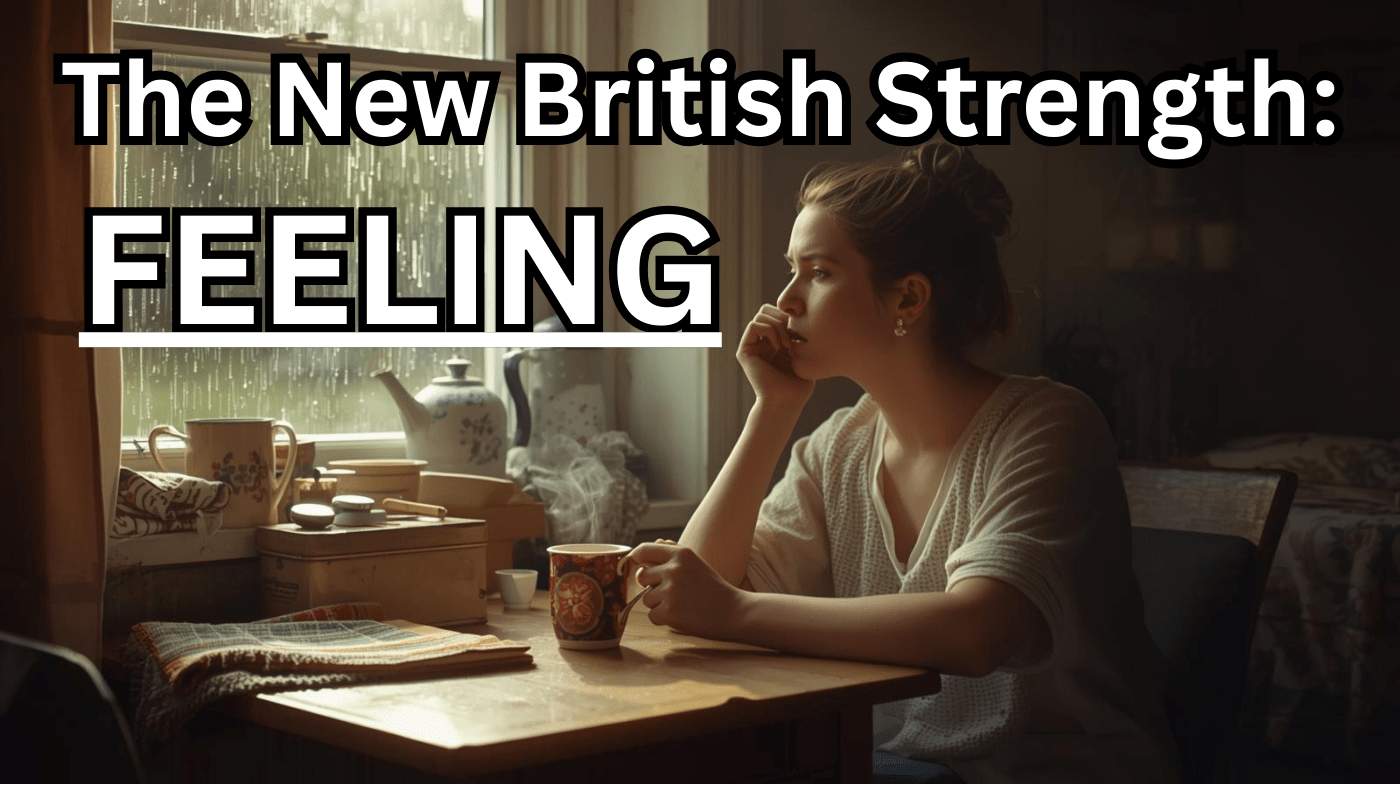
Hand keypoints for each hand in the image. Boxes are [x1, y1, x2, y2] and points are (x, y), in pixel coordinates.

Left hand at [623, 541, 745, 640]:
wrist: (734, 611)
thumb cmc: (713, 588)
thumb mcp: (695, 563)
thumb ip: (672, 553)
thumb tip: (647, 548)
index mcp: (681, 554)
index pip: (644, 550)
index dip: (636, 558)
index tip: (637, 564)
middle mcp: (673, 569)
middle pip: (642, 576)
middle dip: (652, 586)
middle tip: (672, 592)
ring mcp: (670, 591)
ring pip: (646, 599)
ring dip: (658, 604)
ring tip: (681, 605)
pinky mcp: (669, 612)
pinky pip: (652, 616)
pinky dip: (663, 619)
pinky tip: (680, 616)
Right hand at [736, 303, 814, 407]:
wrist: (787, 401)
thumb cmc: (800, 384)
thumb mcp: (805, 355)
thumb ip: (800, 335)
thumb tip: (802, 315)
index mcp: (774, 340)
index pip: (778, 312)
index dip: (791, 315)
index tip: (803, 334)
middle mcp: (761, 341)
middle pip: (767, 309)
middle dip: (784, 317)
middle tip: (795, 336)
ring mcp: (752, 345)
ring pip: (761, 315)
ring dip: (778, 326)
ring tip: (788, 344)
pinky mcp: (744, 351)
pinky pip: (753, 325)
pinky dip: (769, 331)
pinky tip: (779, 347)